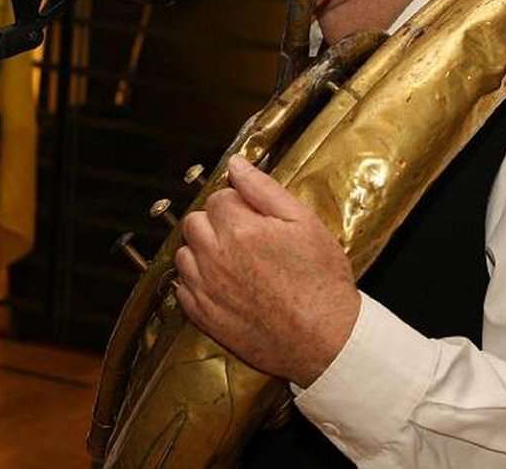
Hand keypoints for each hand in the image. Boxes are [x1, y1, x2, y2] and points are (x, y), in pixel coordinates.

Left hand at [174, 155, 361, 386]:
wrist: (323, 340)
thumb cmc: (320, 282)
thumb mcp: (304, 222)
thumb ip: (264, 189)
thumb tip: (237, 165)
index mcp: (239, 229)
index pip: (218, 197)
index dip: (239, 203)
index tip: (255, 216)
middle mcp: (214, 257)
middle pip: (194, 222)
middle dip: (216, 223)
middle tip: (245, 236)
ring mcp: (205, 288)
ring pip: (184, 254)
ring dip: (202, 251)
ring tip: (234, 261)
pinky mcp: (202, 316)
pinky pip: (182, 288)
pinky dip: (196, 282)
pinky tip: (224, 284)